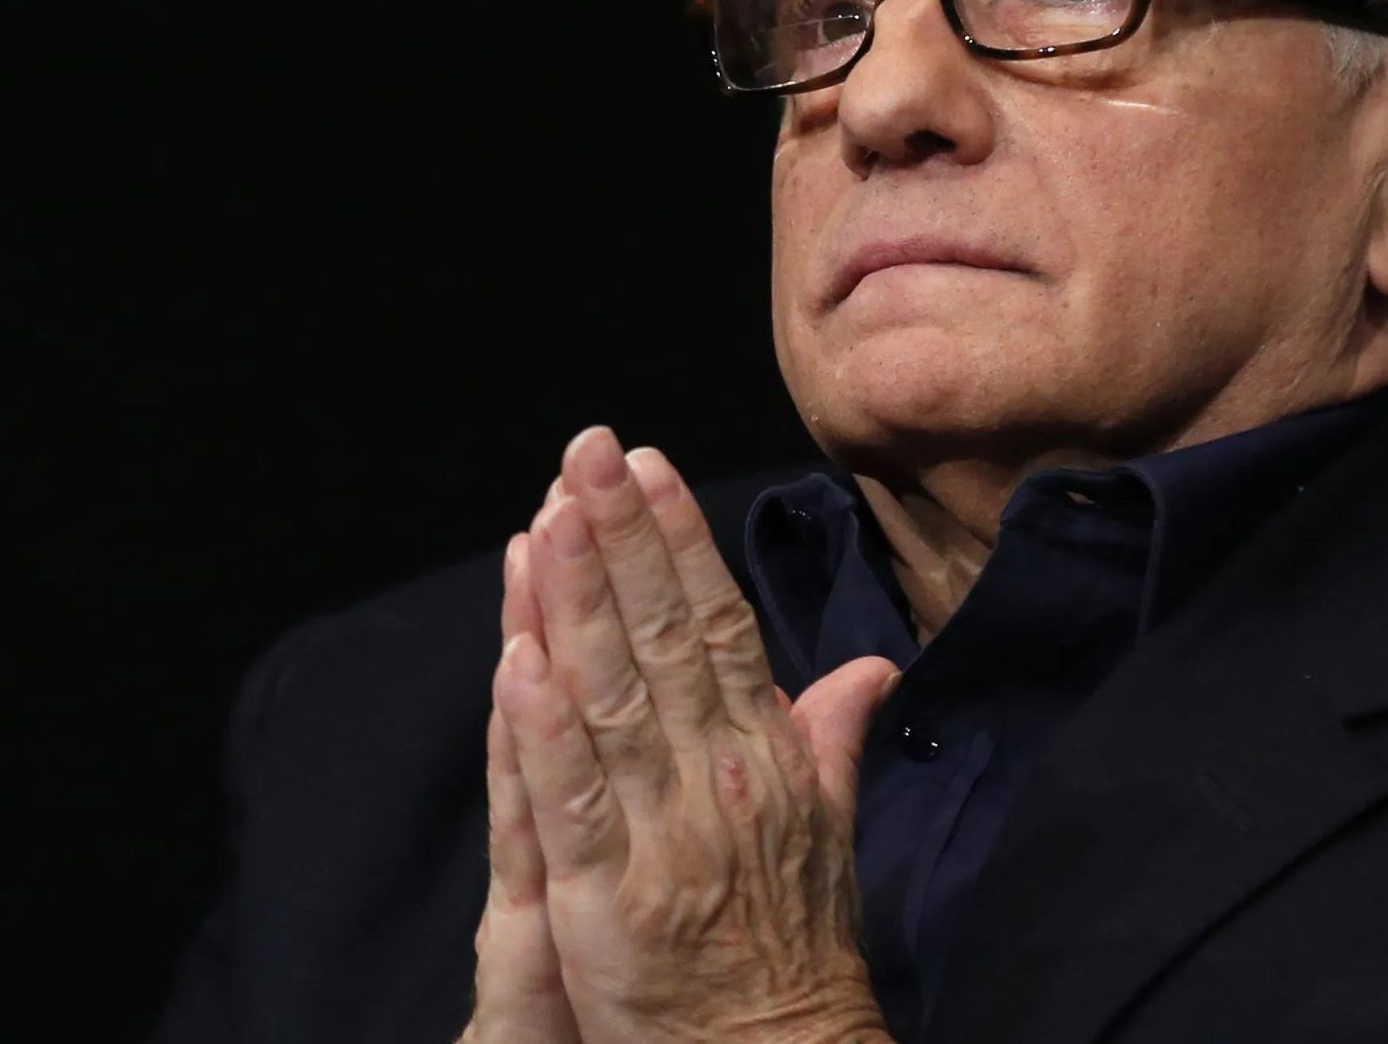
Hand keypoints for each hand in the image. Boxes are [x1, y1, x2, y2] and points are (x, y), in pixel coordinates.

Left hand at [474, 427, 898, 1043]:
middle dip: (623, 536)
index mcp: (768, 753)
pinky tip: (520, 660)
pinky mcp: (604, 897)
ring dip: (579, 602)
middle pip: (664, 636)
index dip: (680, 541)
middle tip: (588, 448)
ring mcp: (662, 832)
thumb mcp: (830, 826)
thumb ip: (830, 735)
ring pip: (613, 696)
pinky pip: (572, 799)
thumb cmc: (798, 940)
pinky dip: (545, 730)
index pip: (720, 623)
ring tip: (548, 516)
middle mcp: (719, 775)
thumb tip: (866, 666)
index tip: (647, 465)